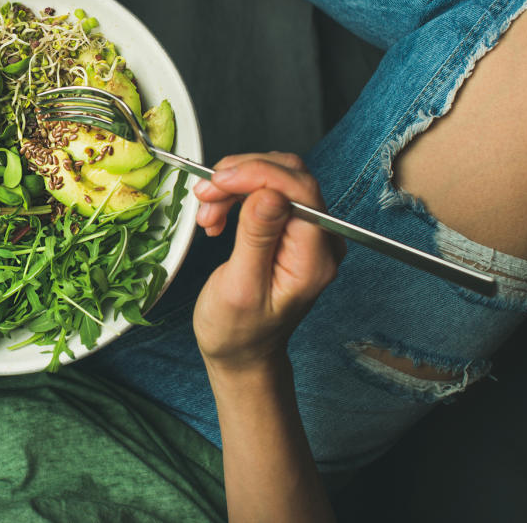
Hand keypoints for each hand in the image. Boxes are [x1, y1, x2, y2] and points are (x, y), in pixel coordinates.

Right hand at [192, 153, 343, 372]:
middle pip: (289, 176)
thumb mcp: (240, 287)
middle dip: (241, 176)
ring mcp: (307, 232)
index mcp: (314, 259)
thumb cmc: (238, 330)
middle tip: (205, 194)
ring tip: (207, 212)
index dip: (257, 174)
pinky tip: (218, 214)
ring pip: (275, 178)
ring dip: (234, 184)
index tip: (218, 181)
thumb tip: (270, 194)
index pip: (299, 191)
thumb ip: (257, 238)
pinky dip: (236, 193)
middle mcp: (320, 240)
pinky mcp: (290, 227)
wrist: (241, 350)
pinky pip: (267, 191)